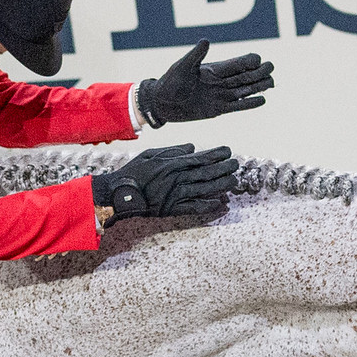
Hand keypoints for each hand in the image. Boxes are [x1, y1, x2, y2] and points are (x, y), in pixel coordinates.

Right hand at [90, 144, 237, 224]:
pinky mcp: (173, 209)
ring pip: (204, 189)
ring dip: (221, 185)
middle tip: (236, 165)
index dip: (217, 155)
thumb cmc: (134, 172)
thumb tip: (192, 147)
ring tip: (234, 181)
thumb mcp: (150, 154)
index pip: (200, 158)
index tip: (228, 151)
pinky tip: (220, 203)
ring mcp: (176, 194)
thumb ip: (172, 150)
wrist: (120, 194)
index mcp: (172, 163)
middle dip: (224, 168)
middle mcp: (177, 178)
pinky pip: (195, 207)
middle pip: (207, 173)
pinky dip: (208, 205)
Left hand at [136, 40, 273, 126]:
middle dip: (259, 72)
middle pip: (245, 76)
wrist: (161, 103)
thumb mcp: (182, 66)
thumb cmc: (169, 82)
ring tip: (273, 83)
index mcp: (213, 69)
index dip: (248, 61)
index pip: (236, 64)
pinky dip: (250, 104)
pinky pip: (238, 106)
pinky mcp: (218, 109)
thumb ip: (195, 55)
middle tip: (271, 68)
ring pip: (245, 90)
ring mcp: (220, 96)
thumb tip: (206, 40)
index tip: (258, 59)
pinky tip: (263, 100)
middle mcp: (220, 82)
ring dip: (259, 86)